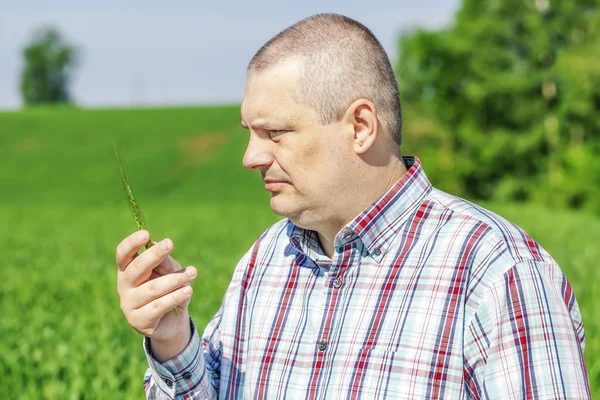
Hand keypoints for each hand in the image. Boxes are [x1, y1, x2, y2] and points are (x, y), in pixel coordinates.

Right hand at [116, 230, 196, 358]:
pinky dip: (175, 297)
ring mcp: (128, 304)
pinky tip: (188, 290)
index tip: (146, 234)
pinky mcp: (138, 321)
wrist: (172, 323)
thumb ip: (166, 263)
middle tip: (170, 243)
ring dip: (175, 279)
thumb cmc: (169, 291)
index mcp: (128, 270)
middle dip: (154, 255)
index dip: (131, 243)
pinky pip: (158, 306)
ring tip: (193, 272)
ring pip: (153, 288)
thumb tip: (160, 248)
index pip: (123, 254)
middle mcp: (124, 286)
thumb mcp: (171, 273)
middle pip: (136, 268)